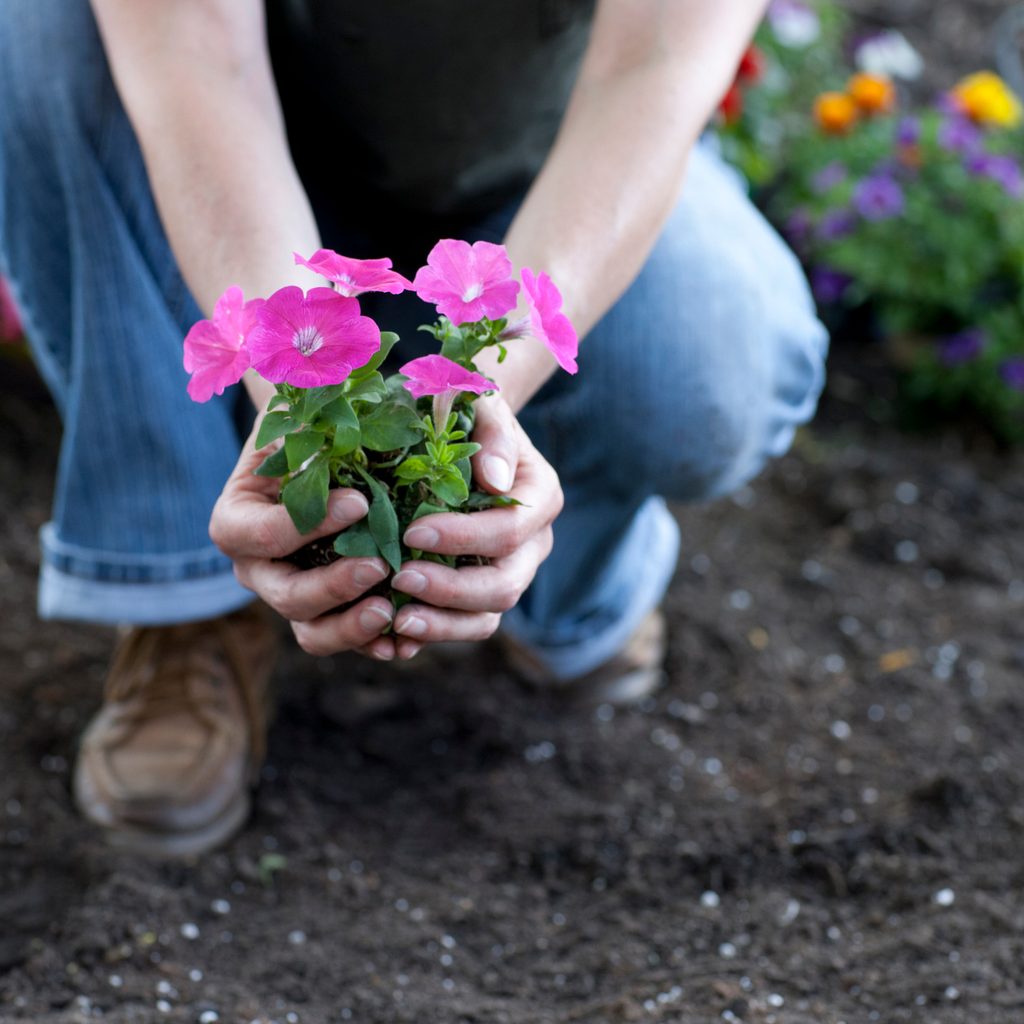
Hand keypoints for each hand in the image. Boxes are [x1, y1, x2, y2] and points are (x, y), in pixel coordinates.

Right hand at [209, 418, 399, 659]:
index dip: (304, 525)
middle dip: (333, 587)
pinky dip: (375, 643)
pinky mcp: (328, 612)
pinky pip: (346, 640)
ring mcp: (292, 594)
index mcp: (237, 521)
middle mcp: (258, 568)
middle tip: (378, 566)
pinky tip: (406, 641)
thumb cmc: (309, 431)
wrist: (322, 457)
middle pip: (286, 596)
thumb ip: (308, 426)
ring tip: (392, 611)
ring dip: (351, 627)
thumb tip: (332, 417)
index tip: (358, 501)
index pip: (259, 535)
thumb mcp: (300, 420)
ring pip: (312, 632)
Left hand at [388, 394, 563, 658]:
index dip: (464, 538)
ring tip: (398, 618)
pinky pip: (467, 626)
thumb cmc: (467, 412)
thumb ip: (494, 434)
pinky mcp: (482, 593)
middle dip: (452, 588)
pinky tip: (397, 634)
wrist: (459, 434)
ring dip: (444, 624)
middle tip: (400, 578)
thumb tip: (495, 481)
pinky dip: (435, 632)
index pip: (509, 530)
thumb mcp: (482, 404)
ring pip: (489, 616)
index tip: (412, 531)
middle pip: (505, 585)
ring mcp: (511, 572)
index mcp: (540, 497)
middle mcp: (534, 543)